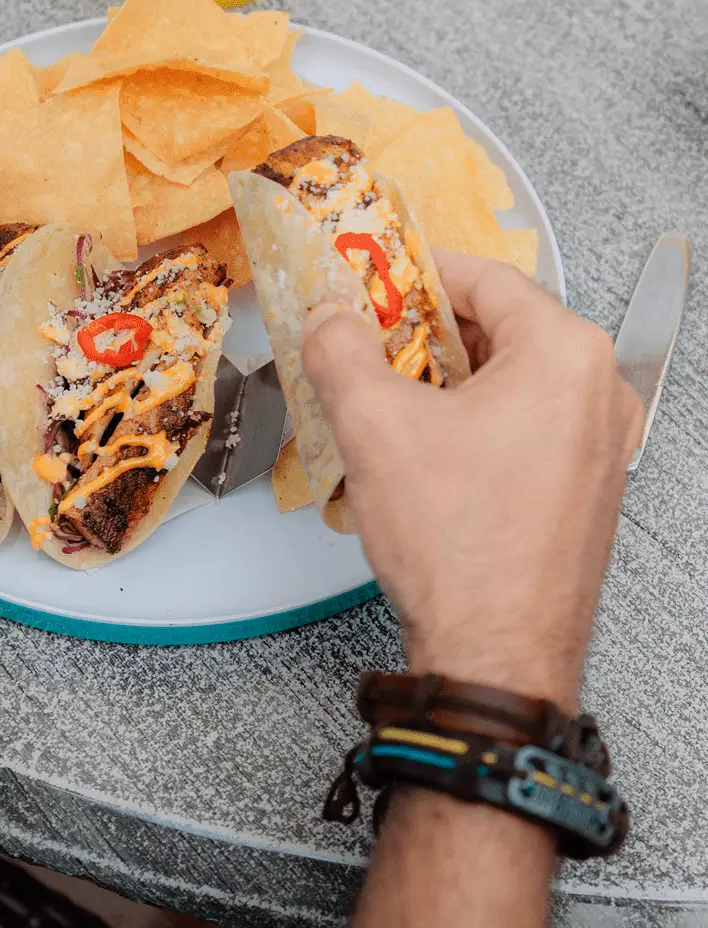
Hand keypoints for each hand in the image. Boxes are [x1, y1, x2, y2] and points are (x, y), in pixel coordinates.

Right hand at [301, 252, 642, 711]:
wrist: (496, 655)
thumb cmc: (459, 546)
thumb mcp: (374, 425)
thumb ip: (341, 350)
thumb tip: (329, 318)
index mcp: (564, 355)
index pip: (484, 278)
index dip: (414, 272)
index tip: (371, 276)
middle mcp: (597, 393)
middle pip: (499, 328)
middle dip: (423, 331)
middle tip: (365, 338)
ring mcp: (598, 445)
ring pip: (509, 379)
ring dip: (442, 379)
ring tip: (381, 396)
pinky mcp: (583, 488)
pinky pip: (524, 424)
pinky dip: (471, 420)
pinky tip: (419, 446)